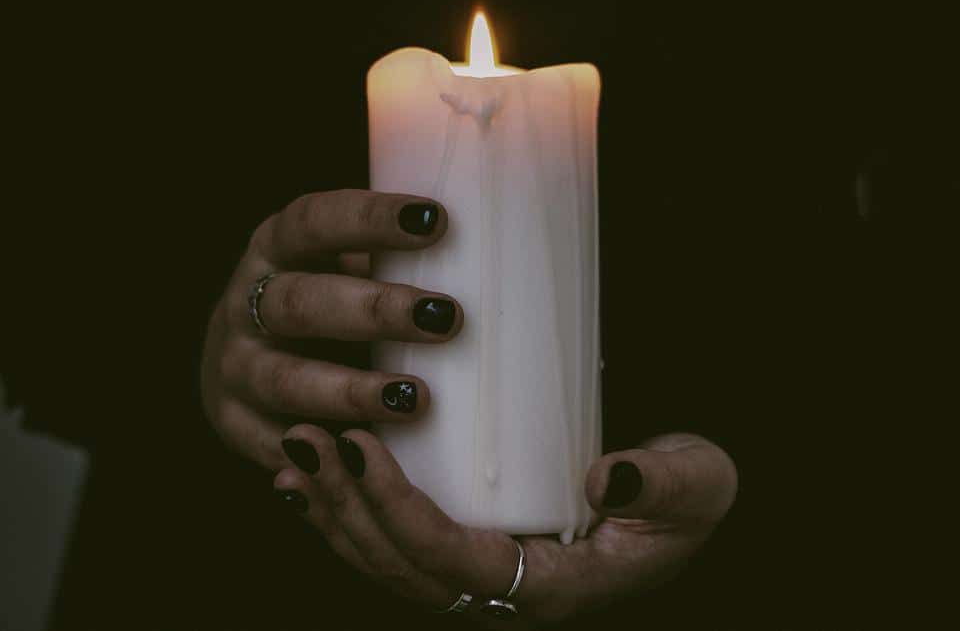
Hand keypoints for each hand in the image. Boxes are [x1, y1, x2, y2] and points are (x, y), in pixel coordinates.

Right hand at [201, 189, 461, 469]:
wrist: (240, 357)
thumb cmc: (324, 303)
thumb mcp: (341, 266)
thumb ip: (395, 262)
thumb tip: (501, 260)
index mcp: (276, 247)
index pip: (314, 221)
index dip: (370, 220)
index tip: (436, 220)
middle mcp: (245, 303)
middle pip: (302, 302)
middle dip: (375, 310)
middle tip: (446, 317)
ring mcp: (235, 368)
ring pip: (286, 381)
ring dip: (352, 390)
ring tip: (416, 398)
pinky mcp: (236, 426)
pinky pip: (276, 447)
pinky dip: (321, 454)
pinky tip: (366, 458)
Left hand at [273, 425, 736, 626]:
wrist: (677, 501)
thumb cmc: (685, 496)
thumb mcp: (697, 483)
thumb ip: (662, 483)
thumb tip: (604, 483)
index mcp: (551, 587)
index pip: (456, 564)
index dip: (400, 513)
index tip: (362, 447)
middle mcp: (504, 593)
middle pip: (402, 566)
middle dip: (346, 506)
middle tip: (310, 437)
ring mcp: (480, 576)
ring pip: (386, 560)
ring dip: (333, 507)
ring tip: (298, 448)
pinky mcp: (466, 548)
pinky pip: (391, 545)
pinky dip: (346, 511)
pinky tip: (313, 475)